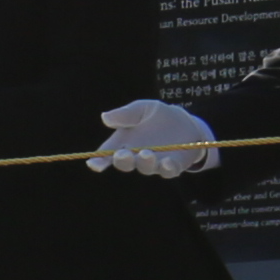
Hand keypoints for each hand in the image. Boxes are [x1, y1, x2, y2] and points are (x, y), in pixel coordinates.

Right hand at [89, 98, 214, 179]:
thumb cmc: (157, 116)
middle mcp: (136, 156)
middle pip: (125, 163)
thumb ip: (126, 114)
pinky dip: (167, 168)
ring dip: (144, 163)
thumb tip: (105, 117)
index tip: (94, 164)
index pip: (107, 155)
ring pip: (146, 168)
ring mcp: (154, 163)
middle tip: (122, 154)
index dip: (99, 161)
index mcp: (123, 143)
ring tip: (145, 154)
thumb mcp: (142, 109)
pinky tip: (166, 162)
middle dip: (122, 161)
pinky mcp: (173, 166)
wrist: (185, 122)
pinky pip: (168, 171)